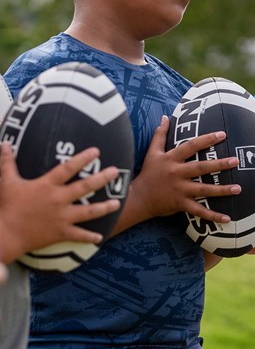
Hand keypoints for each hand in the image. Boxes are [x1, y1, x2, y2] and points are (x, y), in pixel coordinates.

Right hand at [0, 142, 120, 262]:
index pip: (68, 168)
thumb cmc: (6, 207)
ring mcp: (62, 217)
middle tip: (116, 171)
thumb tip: (4, 144)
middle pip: (85, 187)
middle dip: (102, 178)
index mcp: (47, 186)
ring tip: (116, 203)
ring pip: (89, 211)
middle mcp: (58, 200)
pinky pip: (78, 235)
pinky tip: (100, 237)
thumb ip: (7, 163)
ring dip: (104, 208)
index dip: (82, 159)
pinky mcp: (60, 232)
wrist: (5, 234)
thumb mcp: (7, 182)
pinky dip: (89, 237)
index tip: (96, 151)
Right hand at [126, 116, 241, 224]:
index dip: (206, 139)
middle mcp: (177, 174)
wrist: (137, 198)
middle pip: (201, 168)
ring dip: (222, 190)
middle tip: (236, 161)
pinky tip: (227, 218)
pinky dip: (212, 216)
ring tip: (238, 188)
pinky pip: (199, 211)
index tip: (222, 134)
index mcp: (172, 159)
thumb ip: (160, 134)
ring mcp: (179, 190)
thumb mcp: (152, 152)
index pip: (191, 146)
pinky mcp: (180, 204)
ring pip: (203, 190)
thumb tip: (165, 117)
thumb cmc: (147, 173)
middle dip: (219, 164)